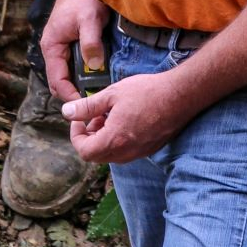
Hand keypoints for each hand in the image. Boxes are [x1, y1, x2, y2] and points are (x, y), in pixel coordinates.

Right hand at [40, 0, 108, 102]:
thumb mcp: (90, 19)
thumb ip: (91, 42)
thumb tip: (94, 67)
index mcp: (51, 46)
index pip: (57, 81)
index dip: (71, 96)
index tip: (86, 105)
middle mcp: (54, 49)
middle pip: (61, 81)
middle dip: (75, 93)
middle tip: (95, 103)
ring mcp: (62, 46)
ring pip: (69, 73)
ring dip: (81, 83)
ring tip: (98, 93)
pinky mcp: (72, 42)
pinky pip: (76, 63)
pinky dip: (85, 72)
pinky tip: (100, 75)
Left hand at [62, 72, 186, 163]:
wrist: (181, 95)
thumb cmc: (147, 92)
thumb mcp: (112, 94)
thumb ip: (87, 106)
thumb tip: (66, 112)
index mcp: (114, 139)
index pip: (84, 151)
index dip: (76, 135)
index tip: (79, 119)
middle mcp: (126, 152)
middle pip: (96, 155)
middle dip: (89, 137)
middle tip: (94, 116)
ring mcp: (139, 153)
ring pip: (111, 154)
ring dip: (104, 138)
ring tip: (110, 115)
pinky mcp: (149, 149)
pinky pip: (125, 151)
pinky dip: (118, 139)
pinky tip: (125, 119)